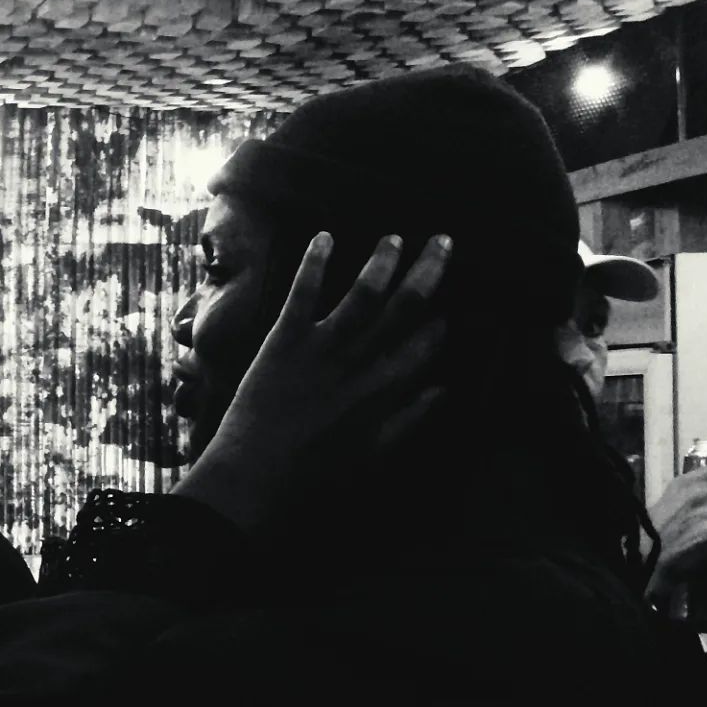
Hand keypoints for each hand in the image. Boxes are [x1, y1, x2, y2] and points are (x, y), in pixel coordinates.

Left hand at [179, 231, 450, 532]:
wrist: (257, 471)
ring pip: (363, 293)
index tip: (448, 303)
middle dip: (429, 269)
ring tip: (394, 237)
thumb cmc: (316, 469)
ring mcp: (324, 346)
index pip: (426, 342)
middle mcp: (362, 360)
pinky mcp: (285, 339)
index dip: (440, 319)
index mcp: (386, 388)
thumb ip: (411, 418)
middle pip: (406, 305)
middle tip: (444, 240)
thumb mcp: (376, 452)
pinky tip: (325, 235)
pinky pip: (303, 293)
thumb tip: (444, 390)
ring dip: (382, 260)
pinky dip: (315, 262)